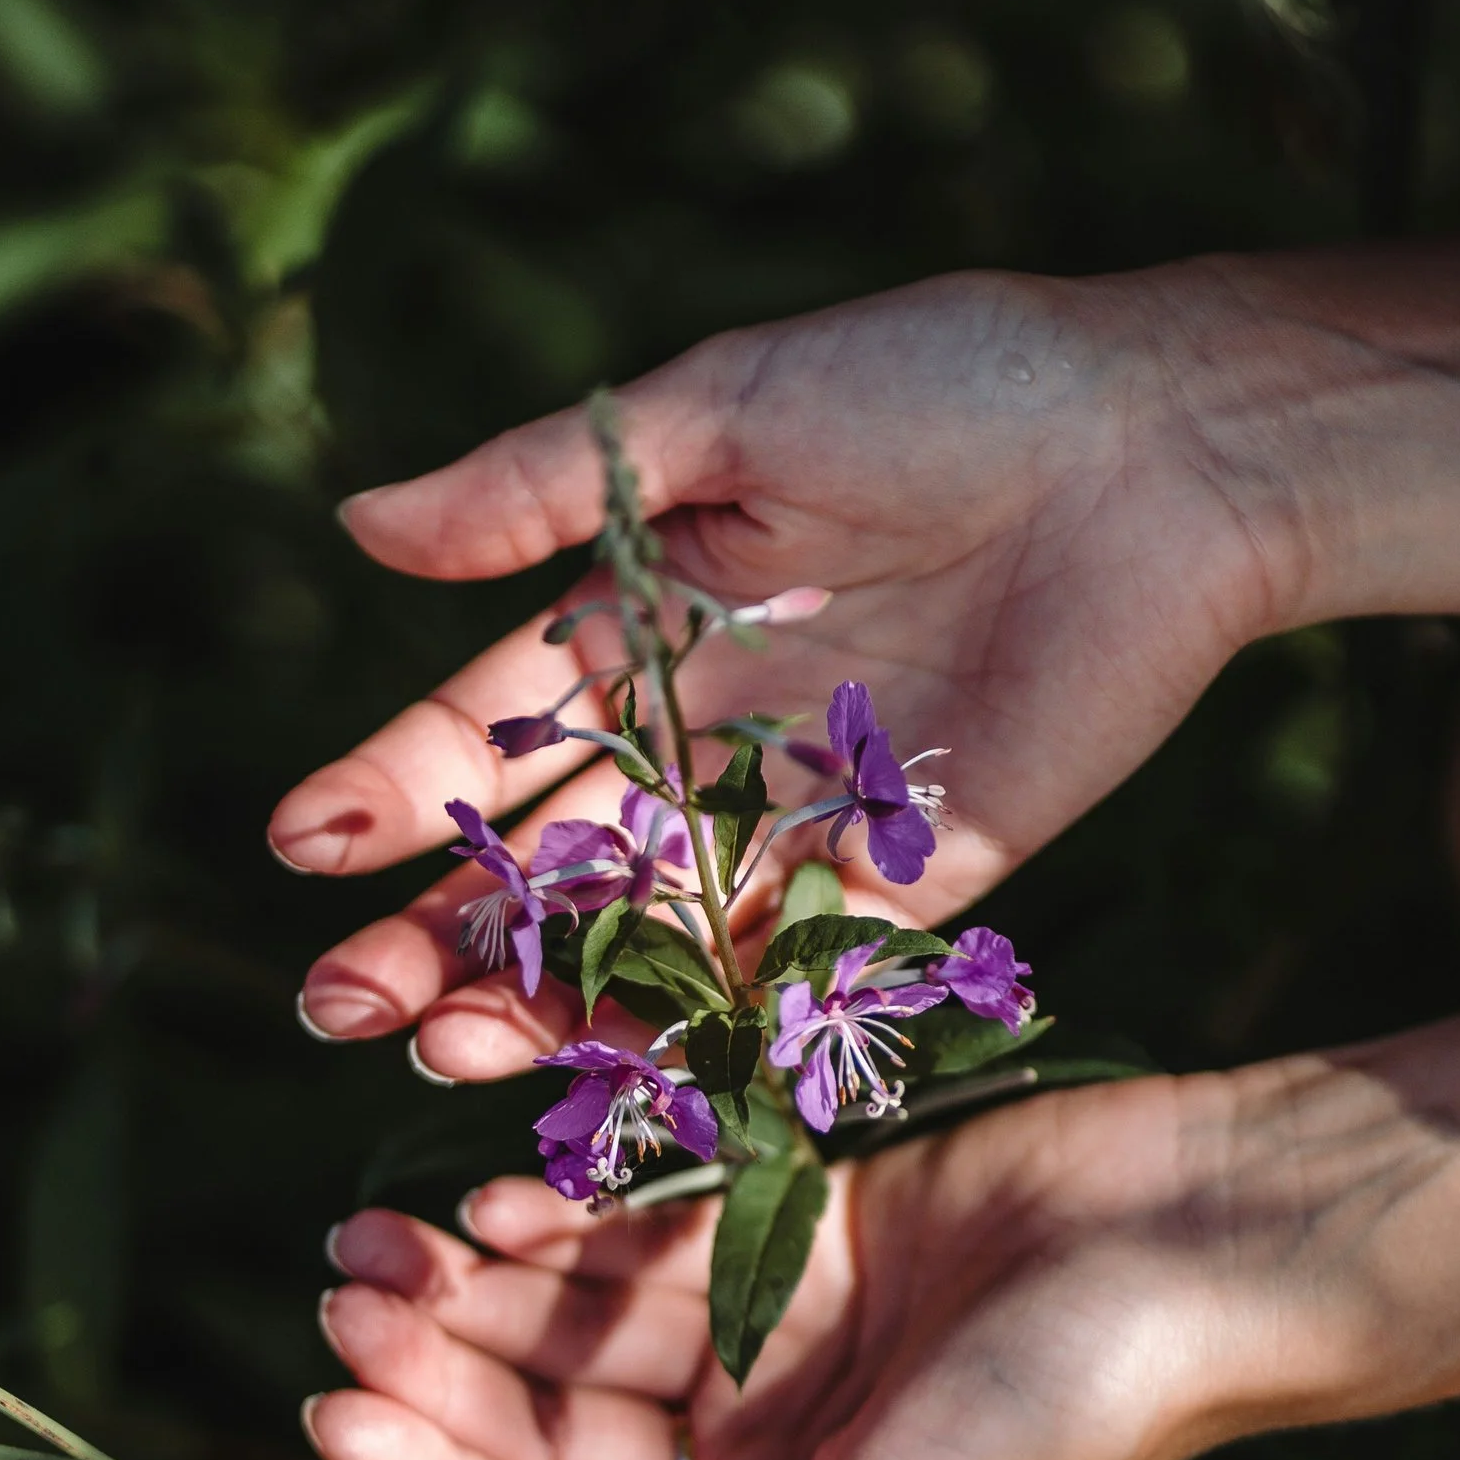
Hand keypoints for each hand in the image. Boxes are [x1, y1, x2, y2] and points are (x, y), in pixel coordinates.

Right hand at [268, 267, 1284, 1076]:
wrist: (1158, 448)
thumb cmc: (943, 386)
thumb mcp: (723, 408)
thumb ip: (540, 487)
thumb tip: (357, 526)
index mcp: (643, 620)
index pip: (488, 730)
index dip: (394, 792)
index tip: (302, 849)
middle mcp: (706, 736)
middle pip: (546, 864)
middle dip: (438, 938)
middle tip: (343, 1006)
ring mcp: (801, 820)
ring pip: (644, 940)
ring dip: (544, 1004)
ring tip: (451, 1050)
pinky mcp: (911, 879)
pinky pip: (790, 974)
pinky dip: (704, 1029)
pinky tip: (615, 1073)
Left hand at [303, 1077, 1355, 1459]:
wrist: (1204, 1237)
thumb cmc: (1068, 1416)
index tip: (329, 1421)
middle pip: (546, 1441)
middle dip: (434, 1384)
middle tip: (336, 1304)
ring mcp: (771, 1345)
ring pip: (572, 1334)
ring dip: (469, 1296)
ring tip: (369, 1241)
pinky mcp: (792, 1225)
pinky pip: (639, 1234)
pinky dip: (558, 1222)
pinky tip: (490, 1201)